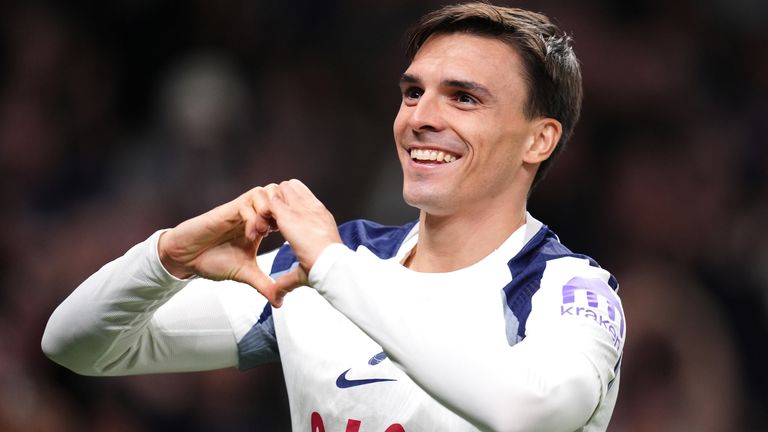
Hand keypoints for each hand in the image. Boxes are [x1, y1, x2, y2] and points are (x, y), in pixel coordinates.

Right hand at [158, 185, 285, 305]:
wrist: (186, 258)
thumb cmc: (213, 260)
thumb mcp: (245, 274)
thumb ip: (264, 285)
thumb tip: (280, 302)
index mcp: (259, 225)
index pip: (285, 209)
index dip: (293, 220)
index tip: (294, 240)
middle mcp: (251, 214)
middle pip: (278, 194)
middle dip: (284, 210)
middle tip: (282, 232)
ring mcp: (239, 210)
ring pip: (264, 193)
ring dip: (269, 211)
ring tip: (266, 233)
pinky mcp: (225, 211)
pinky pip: (246, 204)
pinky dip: (252, 218)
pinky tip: (250, 236)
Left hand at [269, 179, 342, 294]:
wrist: (332, 267)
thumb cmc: (327, 271)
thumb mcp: (305, 270)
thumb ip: (288, 279)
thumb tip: (277, 297)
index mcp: (321, 217)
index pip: (302, 197)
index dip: (288, 207)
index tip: (280, 226)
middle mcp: (313, 208)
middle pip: (290, 187)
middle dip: (277, 201)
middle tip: (270, 224)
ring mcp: (301, 209)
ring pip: (280, 189)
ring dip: (269, 205)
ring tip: (264, 226)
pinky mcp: (288, 215)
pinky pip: (269, 202)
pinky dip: (261, 213)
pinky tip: (259, 230)